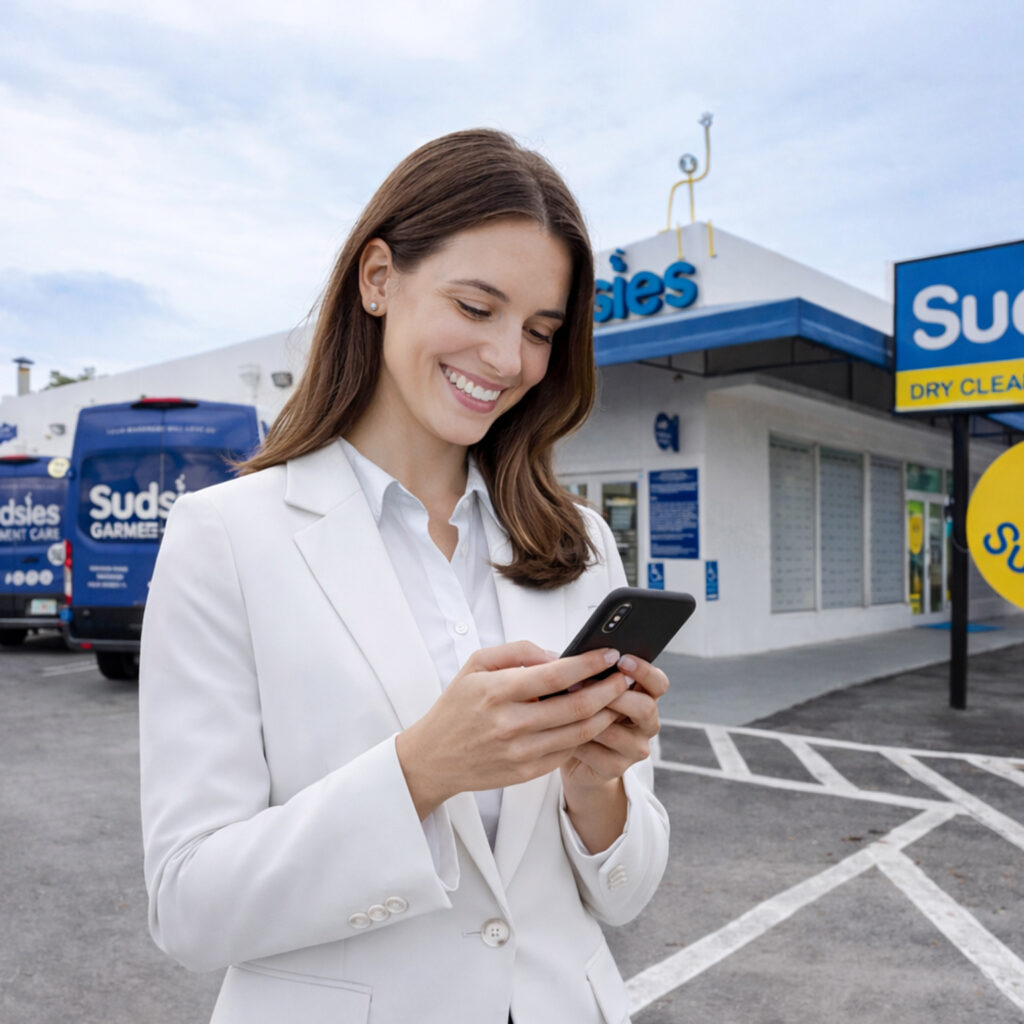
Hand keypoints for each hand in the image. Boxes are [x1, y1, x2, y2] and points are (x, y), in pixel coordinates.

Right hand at [395, 641, 630, 819]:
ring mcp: (520, 752)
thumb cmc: (456, 706)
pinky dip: (586, 736)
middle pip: (576, 706)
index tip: (610, 654)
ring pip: (579, 732)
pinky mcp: (526, 773)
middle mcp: (510, 723)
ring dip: (606, 714)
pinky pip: (566, 752)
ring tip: (618, 699)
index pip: (556, 674)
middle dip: (608, 689)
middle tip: (625, 677)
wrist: (433, 758)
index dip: (589, 663)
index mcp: (497, 691)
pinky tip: (596, 721)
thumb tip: (558, 655)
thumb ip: (517, 652)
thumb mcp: (475, 665)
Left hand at [561, 654, 668, 789]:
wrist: (575, 757)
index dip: (644, 671)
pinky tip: (559, 732)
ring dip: (586, 718)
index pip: (659, 683)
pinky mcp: (617, 768)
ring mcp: (636, 749)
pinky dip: (575, 741)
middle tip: (580, 684)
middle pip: (646, 708)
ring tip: (561, 707)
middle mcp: (647, 724)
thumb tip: (575, 656)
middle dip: (614, 694)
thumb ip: (592, 675)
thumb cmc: (580, 712)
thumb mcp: (588, 690)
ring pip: (616, 732)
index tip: (621, 659)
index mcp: (645, 697)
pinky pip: (596, 753)